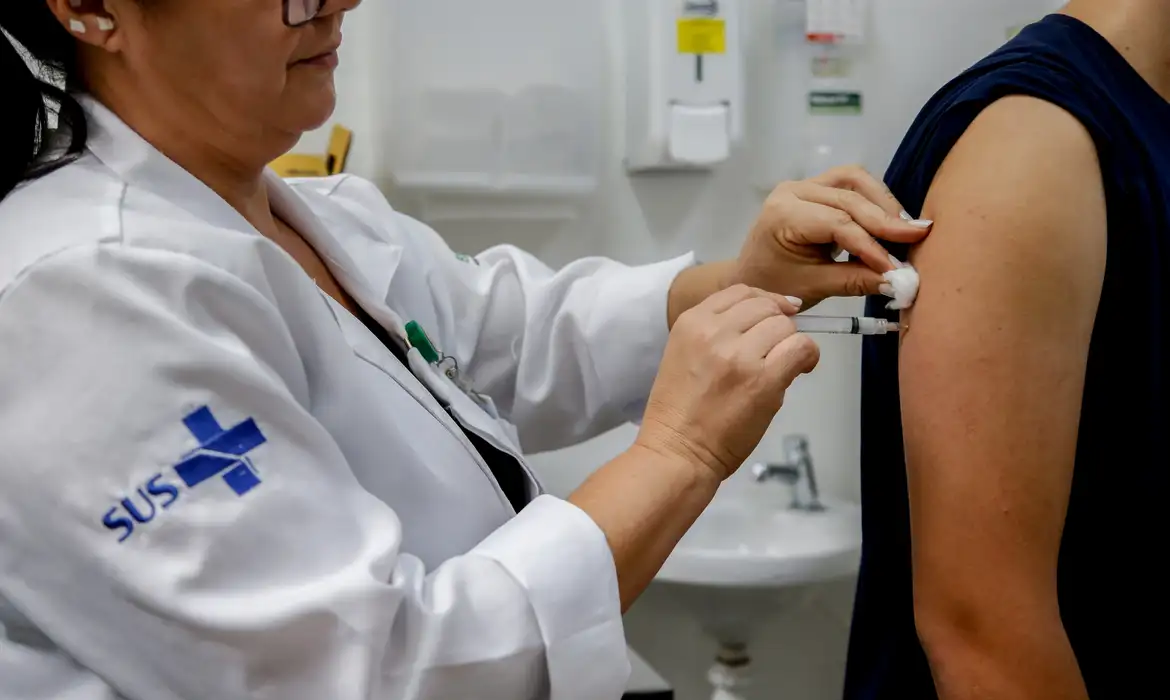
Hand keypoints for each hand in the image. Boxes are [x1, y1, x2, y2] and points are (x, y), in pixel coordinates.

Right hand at [636, 285, 819, 480]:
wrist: (676, 452)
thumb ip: (716, 333)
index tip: (777, 312)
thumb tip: (765, 320)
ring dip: (789, 343)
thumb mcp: (684, 355)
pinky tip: (801, 369)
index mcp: (691, 323)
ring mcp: (739, 355)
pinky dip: (807, 357)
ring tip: (783, 365)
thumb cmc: (679, 414)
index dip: (765, 299)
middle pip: (766, 307)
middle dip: (778, 324)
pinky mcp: (763, 379)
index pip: (739, 291)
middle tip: (778, 348)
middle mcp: (714, 332)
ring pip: (785, 326)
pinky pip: (801, 348)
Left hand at [732, 165, 932, 308]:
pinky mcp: (815, 188)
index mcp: (783, 214)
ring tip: (905, 230)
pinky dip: (873, 201)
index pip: (838, 223)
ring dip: (883, 203)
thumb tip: (900, 281)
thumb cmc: (775, 285)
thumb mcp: (814, 287)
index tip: (897, 267)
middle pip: (849, 195)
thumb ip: (856, 281)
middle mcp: (793, 191)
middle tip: (917, 238)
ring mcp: (803, 185)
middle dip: (885, 219)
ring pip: (854, 180)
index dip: (872, 245)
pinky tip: (889, 224)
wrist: (750, 277)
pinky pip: (851, 184)